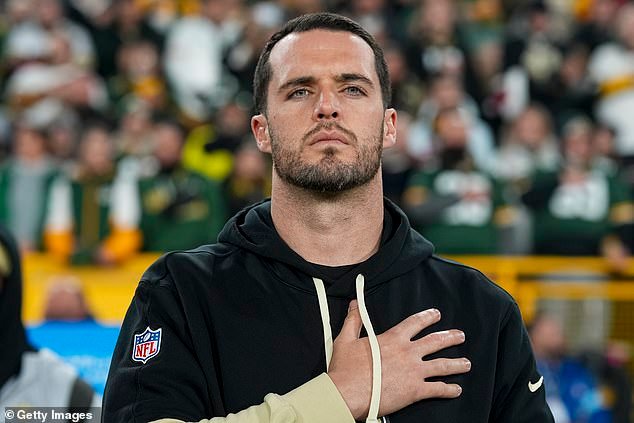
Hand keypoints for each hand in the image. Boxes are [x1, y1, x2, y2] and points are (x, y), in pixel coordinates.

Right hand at [328, 301, 469, 419]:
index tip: (437, 314)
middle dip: (451, 337)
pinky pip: (437, 389)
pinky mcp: (415, 391)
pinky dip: (449, 389)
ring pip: (442, 365)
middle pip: (435, 341)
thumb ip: (353, 320)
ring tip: (467, 363)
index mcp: (393, 338)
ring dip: (457, 364)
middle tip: (460, 336)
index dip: (428, 317)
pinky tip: (456, 390)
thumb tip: (355, 304)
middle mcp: (407, 352)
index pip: (415, 323)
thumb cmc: (345, 368)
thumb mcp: (346, 339)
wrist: (347, 393)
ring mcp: (414, 372)